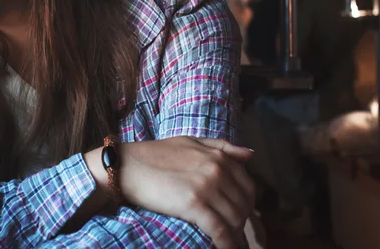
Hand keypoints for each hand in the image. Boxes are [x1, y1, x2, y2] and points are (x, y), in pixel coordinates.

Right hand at [119, 137, 255, 248]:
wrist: (128, 165)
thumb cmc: (156, 154)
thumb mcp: (191, 142)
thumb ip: (222, 147)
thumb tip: (250, 155)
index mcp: (219, 156)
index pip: (247, 186)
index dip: (246, 204)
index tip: (239, 215)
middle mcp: (217, 170)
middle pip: (243, 205)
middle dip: (241, 222)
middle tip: (233, 233)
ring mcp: (206, 187)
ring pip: (234, 218)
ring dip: (235, 235)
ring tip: (228, 242)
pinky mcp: (193, 204)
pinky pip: (219, 229)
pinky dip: (226, 243)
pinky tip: (224, 248)